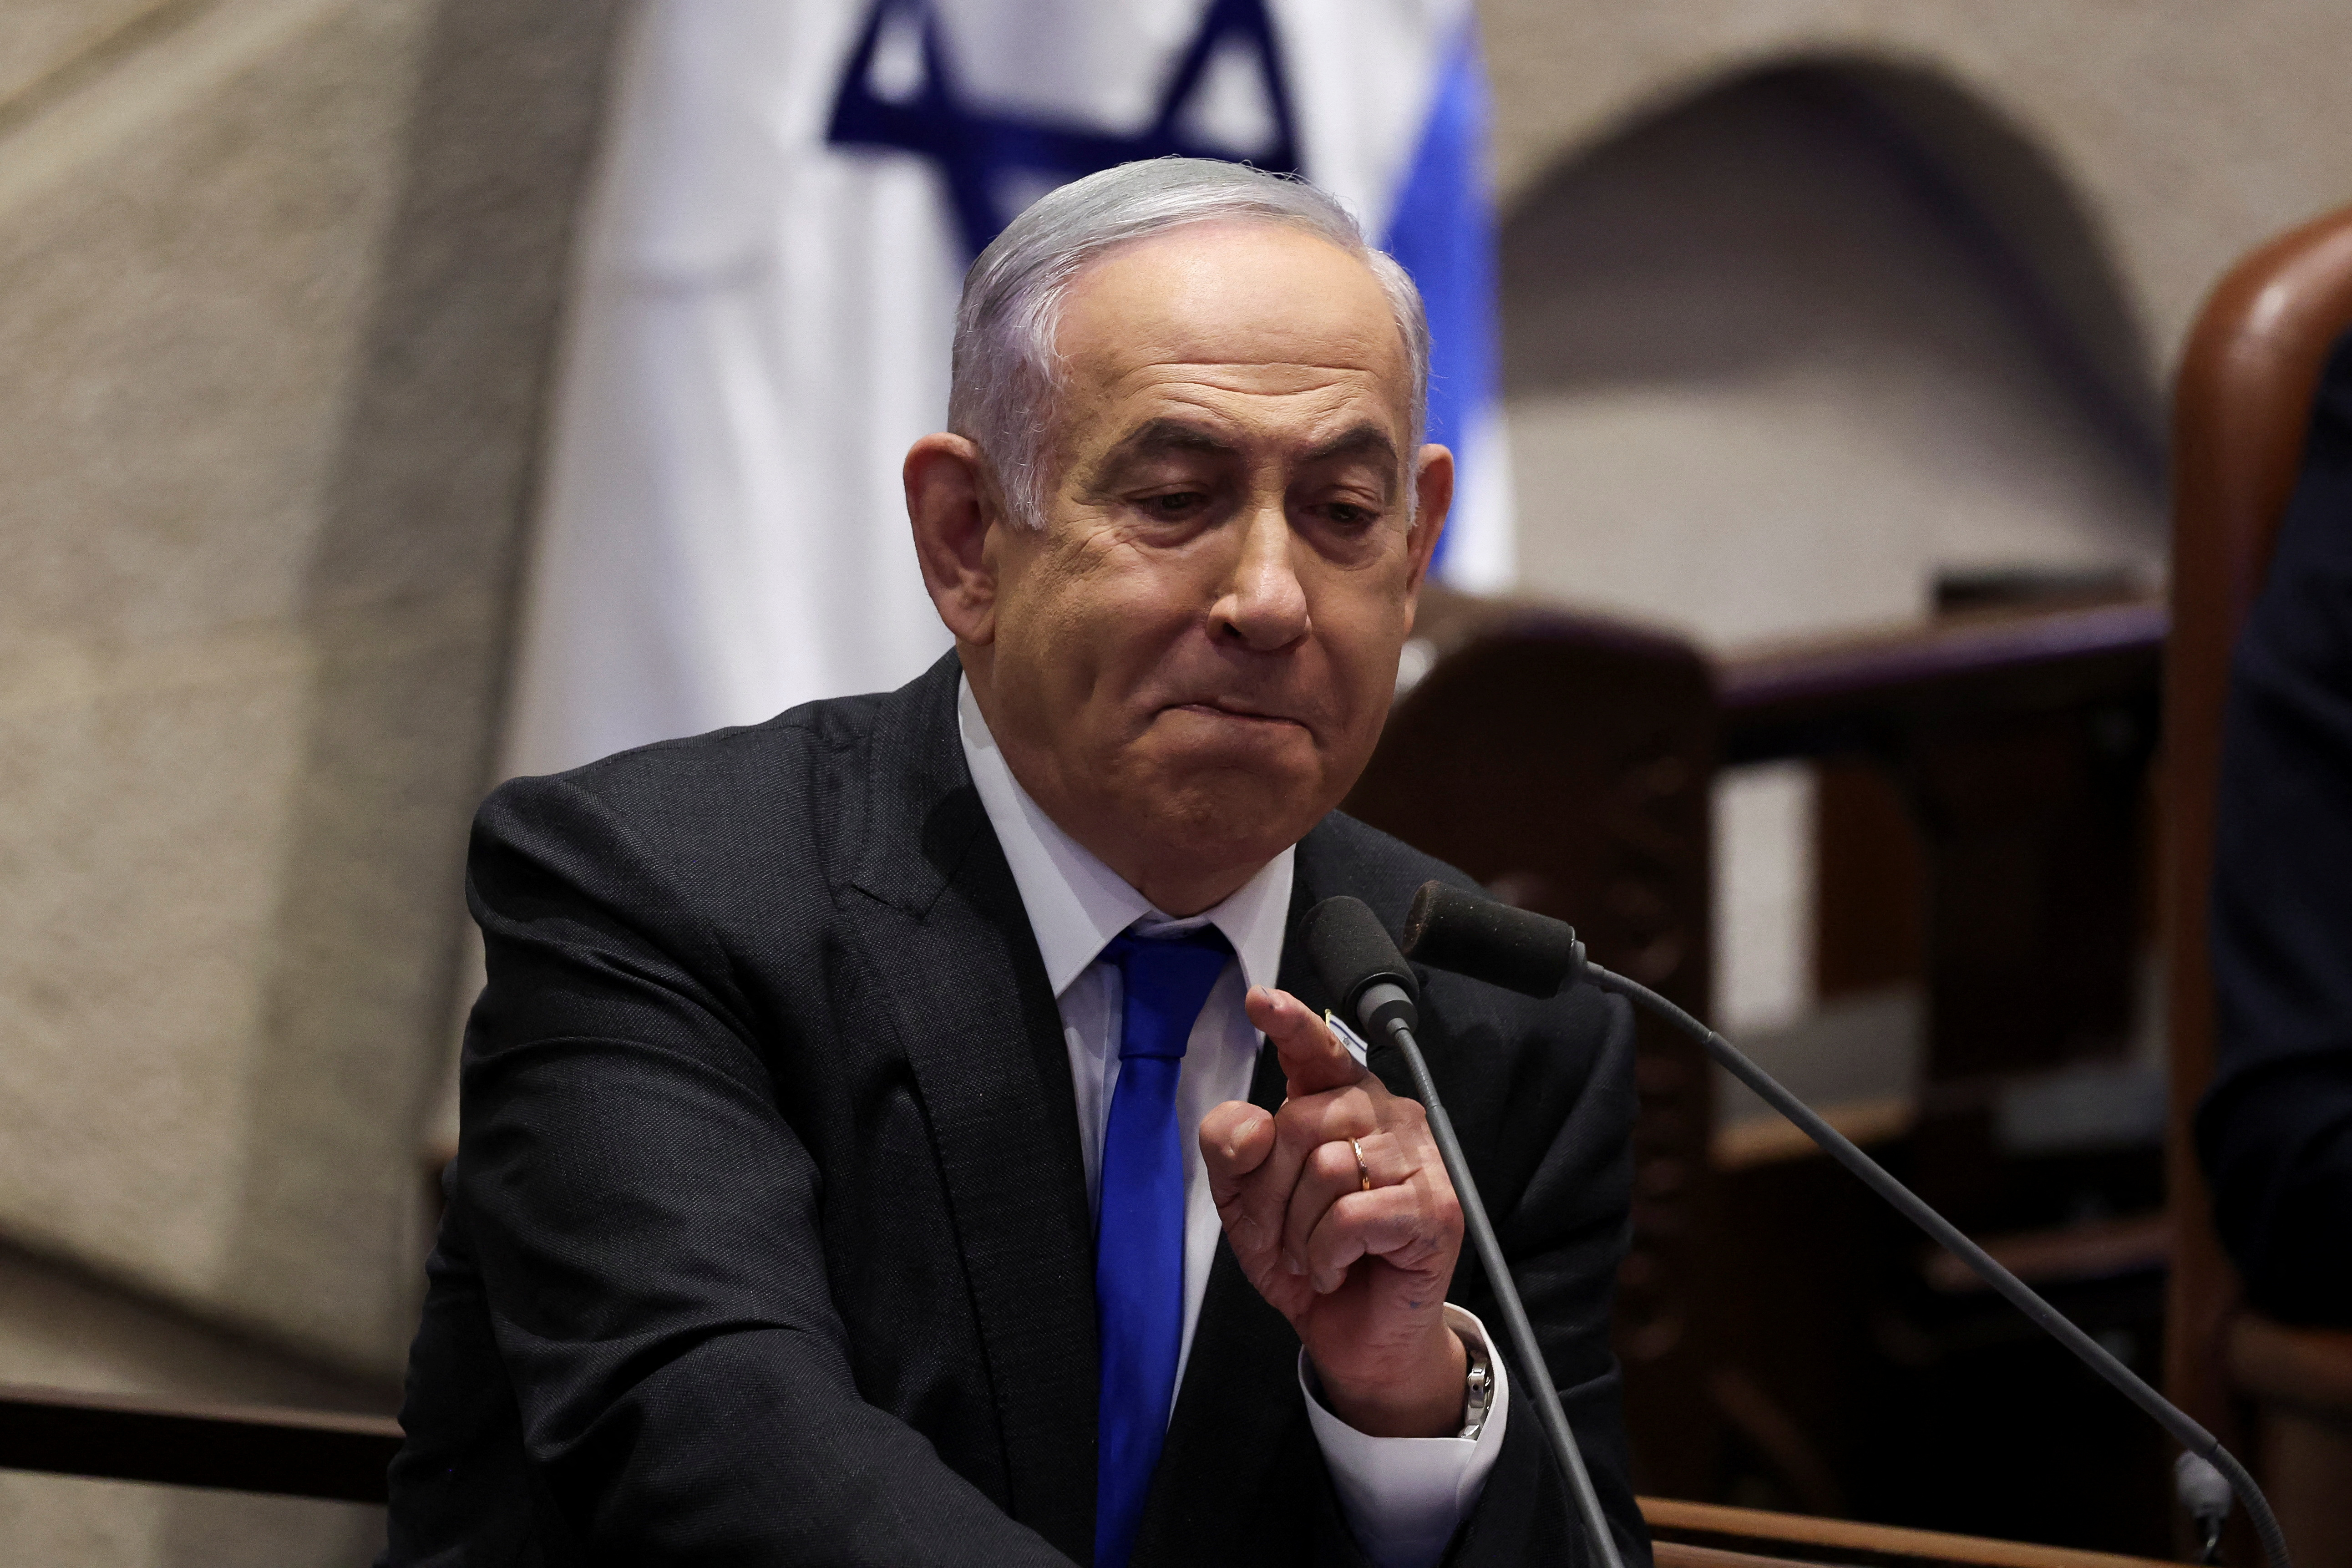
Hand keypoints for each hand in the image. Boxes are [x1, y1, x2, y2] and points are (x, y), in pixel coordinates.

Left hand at [1199, 986, 1467, 1437]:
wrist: (1353, 1335)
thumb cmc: (1307, 1257)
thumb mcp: (1246, 1203)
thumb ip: (1231, 1153)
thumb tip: (1250, 1124)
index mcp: (1340, 1103)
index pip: (1317, 1049)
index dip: (1291, 1023)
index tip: (1260, 1001)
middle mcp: (1386, 1116)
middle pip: (1302, 1122)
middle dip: (1274, 1191)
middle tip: (1286, 1233)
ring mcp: (1418, 1159)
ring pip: (1328, 1168)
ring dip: (1301, 1229)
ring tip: (1317, 1252)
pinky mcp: (1434, 1207)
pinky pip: (1352, 1213)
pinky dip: (1329, 1252)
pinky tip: (1340, 1266)